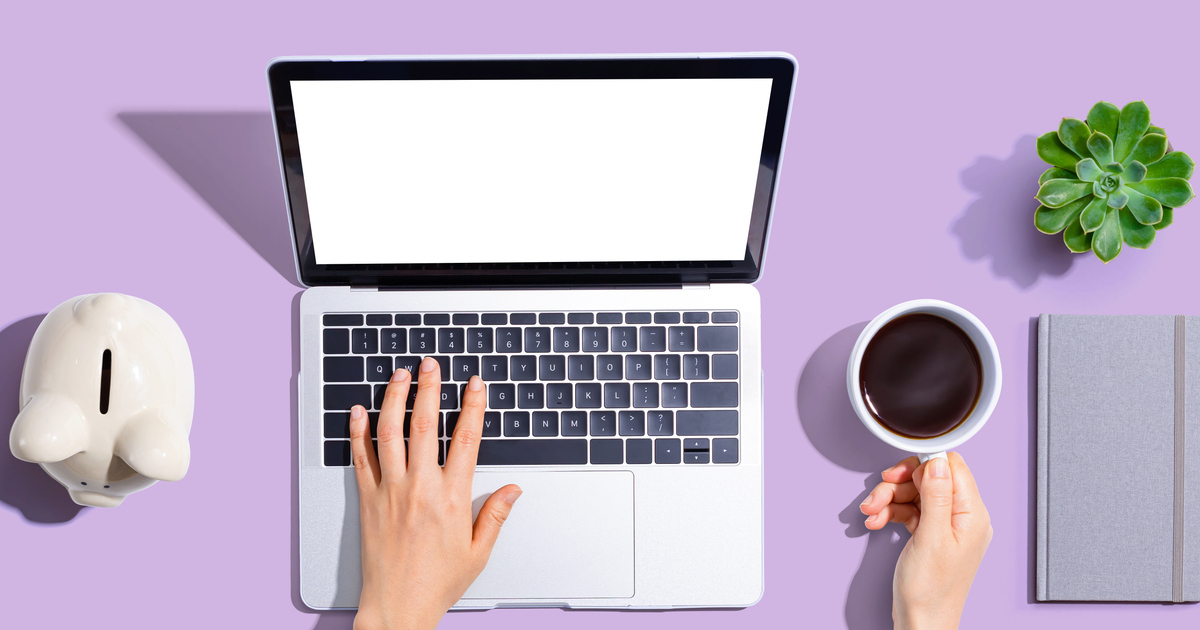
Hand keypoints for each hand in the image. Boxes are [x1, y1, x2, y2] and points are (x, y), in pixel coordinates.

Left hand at [349, 357, 520, 629]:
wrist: (397, 607)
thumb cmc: (437, 583)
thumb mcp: (478, 552)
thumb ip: (496, 515)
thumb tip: (513, 490)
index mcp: (452, 498)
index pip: (466, 439)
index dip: (472, 406)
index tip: (474, 385)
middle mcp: (420, 488)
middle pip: (425, 425)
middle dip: (430, 389)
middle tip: (432, 365)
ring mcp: (390, 492)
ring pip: (390, 433)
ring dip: (394, 399)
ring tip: (400, 375)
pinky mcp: (367, 501)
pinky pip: (361, 458)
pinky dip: (358, 431)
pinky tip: (359, 411)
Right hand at [859, 453, 991, 629]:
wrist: (921, 622)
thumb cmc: (931, 590)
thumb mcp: (931, 537)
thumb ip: (936, 496)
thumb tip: (937, 461)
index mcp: (972, 515)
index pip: (952, 468)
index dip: (924, 464)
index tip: (900, 471)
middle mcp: (962, 517)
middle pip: (928, 479)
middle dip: (898, 483)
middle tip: (879, 493)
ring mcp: (945, 526)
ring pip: (914, 494)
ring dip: (888, 498)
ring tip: (871, 512)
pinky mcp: (930, 534)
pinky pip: (908, 511)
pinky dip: (890, 512)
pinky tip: (877, 520)